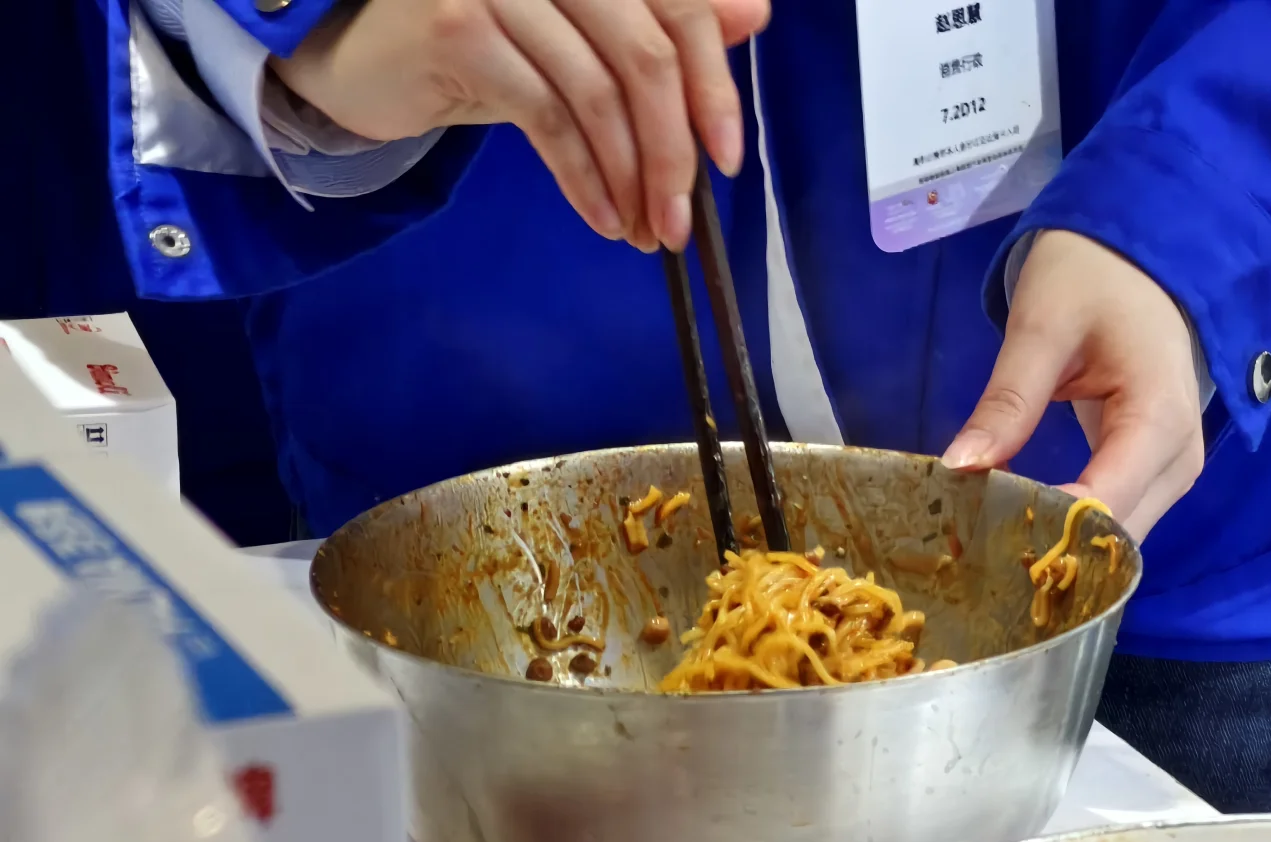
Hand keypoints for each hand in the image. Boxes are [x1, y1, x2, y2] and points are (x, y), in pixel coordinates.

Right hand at [271, 0, 769, 251]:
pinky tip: (602, 216)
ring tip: (643, 231)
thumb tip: (755, 16)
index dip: (714, 85)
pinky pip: (547, 119)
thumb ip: (659, 24)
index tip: (727, 158)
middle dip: (673, 153)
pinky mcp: (458, 26)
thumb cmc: (476, 45)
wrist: (355, 54)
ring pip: (598, 96)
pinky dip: (583, 179)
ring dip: (630, 179)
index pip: (678, 9)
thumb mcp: (577, 36)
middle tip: (680, 222)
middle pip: (646, 57)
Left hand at [942, 230, 1203, 540]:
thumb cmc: (1094, 276)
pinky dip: (1070, 530)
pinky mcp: (1151, 472)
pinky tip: (1018, 530)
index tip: (980, 540)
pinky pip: (1114, 518)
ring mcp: (1171, 470)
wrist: (1140, 255)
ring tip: (988, 546)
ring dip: (1060, 548)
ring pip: (1117, 540)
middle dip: (1050, 550)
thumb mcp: (1040, 327)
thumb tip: (959, 467)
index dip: (1046, 531)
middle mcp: (1177, 459)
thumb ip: (1007, 401)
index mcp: (1158, 418)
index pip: (1103, 503)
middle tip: (972, 551)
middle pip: (1115, 537)